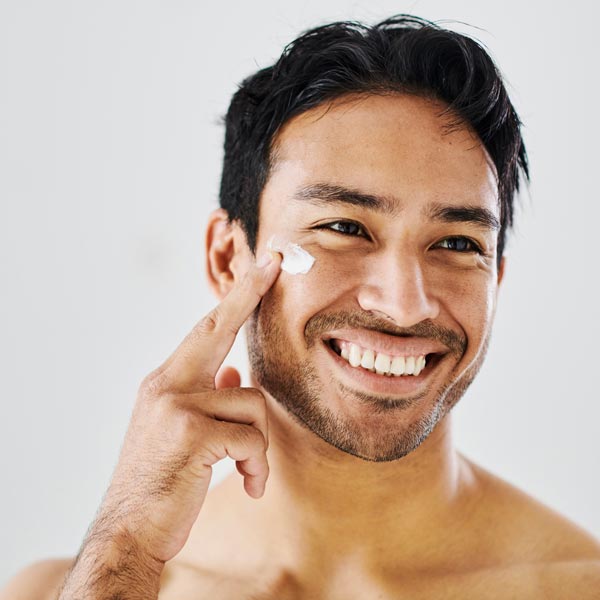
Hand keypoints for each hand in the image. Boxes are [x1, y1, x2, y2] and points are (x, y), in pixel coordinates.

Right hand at [98, 250, 280, 564]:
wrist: (130, 529)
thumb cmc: (163, 481)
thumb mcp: (182, 433)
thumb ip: (208, 398)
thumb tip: (235, 374)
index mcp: (166, 382)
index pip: (206, 330)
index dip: (236, 298)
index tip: (261, 270)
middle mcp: (167, 384)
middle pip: (217, 327)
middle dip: (249, 293)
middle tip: (275, 263)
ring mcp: (176, 404)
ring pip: (253, 402)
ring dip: (260, 446)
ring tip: (250, 472)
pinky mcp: (191, 432)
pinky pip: (251, 438)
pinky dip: (257, 466)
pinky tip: (249, 485)